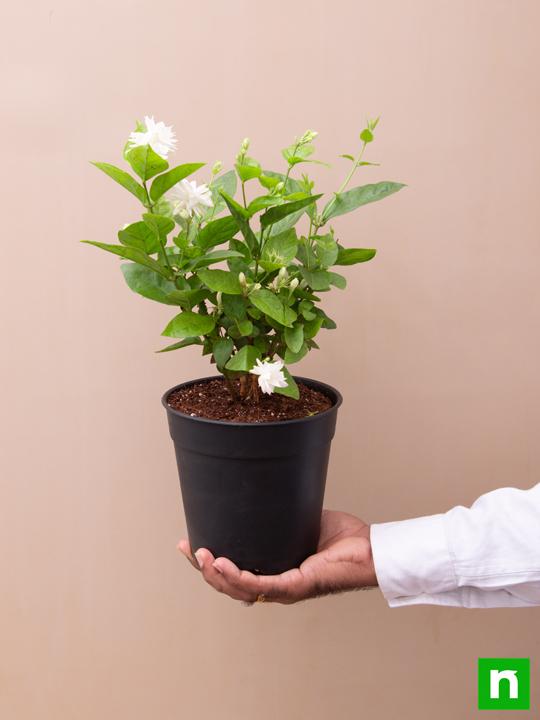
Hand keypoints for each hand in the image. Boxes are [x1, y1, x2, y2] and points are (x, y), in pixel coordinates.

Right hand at [177, 510, 377, 603]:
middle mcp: (276, 585)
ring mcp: (284, 589)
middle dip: (203, 569)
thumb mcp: (301, 519)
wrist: (370, 550)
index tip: (189, 543)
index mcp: (275, 571)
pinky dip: (238, 576)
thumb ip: (282, 512)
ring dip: (215, 574)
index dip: (209, 563)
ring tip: (200, 554)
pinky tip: (222, 564)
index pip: (235, 574)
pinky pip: (260, 585)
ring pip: (239, 589)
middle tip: (186, 547)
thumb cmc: (343, 538)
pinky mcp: (295, 586)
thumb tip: (264, 485)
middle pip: (229, 585)